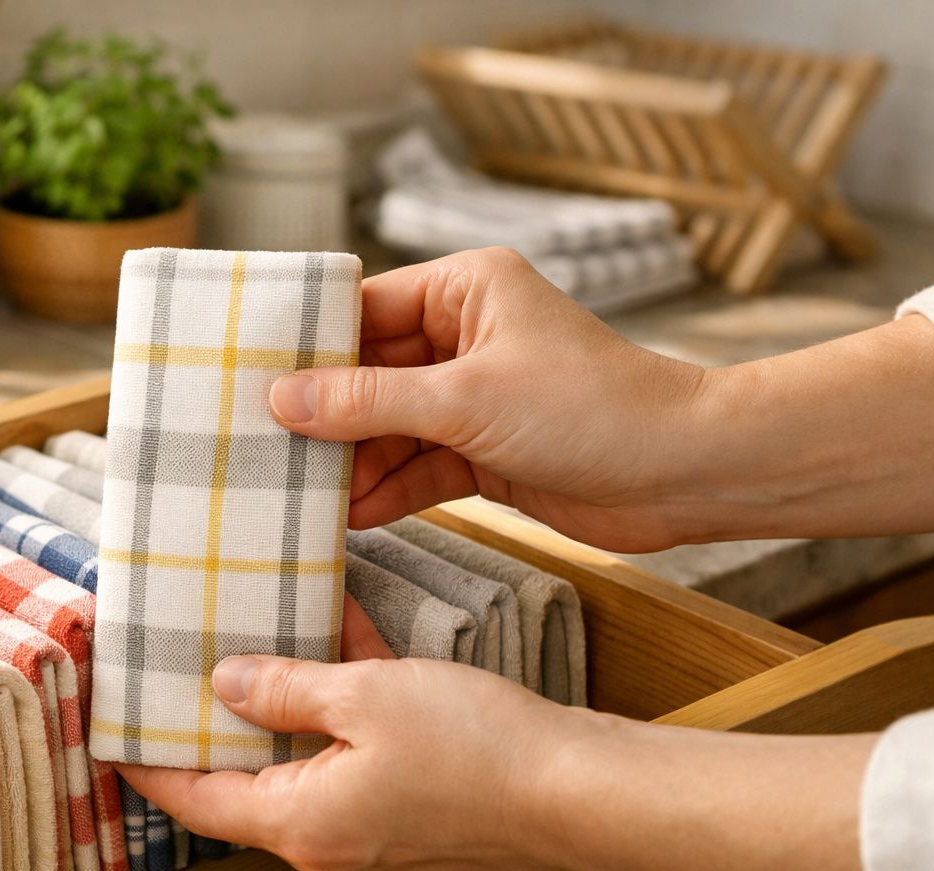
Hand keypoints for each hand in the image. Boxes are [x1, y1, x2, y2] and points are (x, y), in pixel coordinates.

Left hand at [114, 596, 588, 870]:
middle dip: (214, 724)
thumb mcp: (366, 696)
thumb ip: (286, 687)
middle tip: (179, 670)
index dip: (146, 763)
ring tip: (254, 642)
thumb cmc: (479, 751)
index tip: (114, 728)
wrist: (580, 791)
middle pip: (242, 784)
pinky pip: (349, 759)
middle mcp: (326, 843)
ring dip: (281, 706)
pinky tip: (342, 640)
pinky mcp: (406, 815)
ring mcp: (368, 834)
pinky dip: (339, 711)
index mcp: (300, 824)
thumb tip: (227, 682)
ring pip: (299, 764)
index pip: (193, 799)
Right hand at [267, 248, 713, 551]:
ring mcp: (475, 396)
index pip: (363, 310)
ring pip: (389, 427)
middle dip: (324, 416)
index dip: (307, 347)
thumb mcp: (466, 399)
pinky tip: (349, 517)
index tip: (247, 379)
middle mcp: (466, 336)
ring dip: (352, 463)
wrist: (686, 475)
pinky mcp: (486, 450)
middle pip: (368, 374)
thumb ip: (369, 401)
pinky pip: (418, 467)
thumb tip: (283, 399)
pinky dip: (388, 491)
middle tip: (261, 448)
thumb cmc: (594, 409)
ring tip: (298, 494)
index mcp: (465, 291)